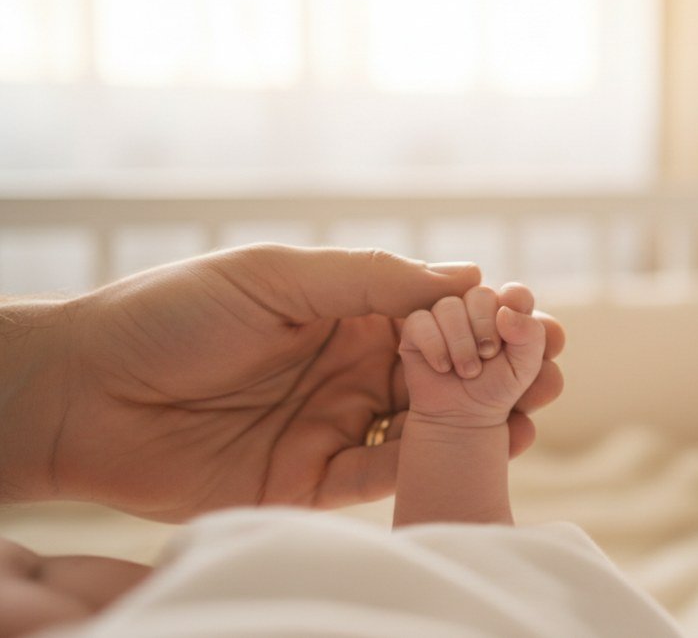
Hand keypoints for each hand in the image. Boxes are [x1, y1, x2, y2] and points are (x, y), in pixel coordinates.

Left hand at [0, 245, 564, 521]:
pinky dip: (433, 465)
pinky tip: (481, 451)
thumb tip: (465, 275)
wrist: (83, 396)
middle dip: (501, 368)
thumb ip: (371, 280)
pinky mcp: (312, 481)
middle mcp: (348, 368)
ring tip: (535, 412)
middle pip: (443, 372)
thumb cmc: (171, 315)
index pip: (433, 315)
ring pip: (426, 426)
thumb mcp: (275, 277)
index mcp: (342, 312)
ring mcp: (334, 425)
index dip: (487, 316)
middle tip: (555, 368)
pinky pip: (384, 476)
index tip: (537, 316)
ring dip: (482, 419)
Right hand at [400, 284, 545, 427]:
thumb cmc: (495, 390)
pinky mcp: (417, 329)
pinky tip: (442, 367)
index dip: (514, 307)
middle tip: (486, 358)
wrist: (461, 416)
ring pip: (448, 306)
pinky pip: (420, 321)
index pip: (514, 293)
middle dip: (484, 329)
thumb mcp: (524, 367)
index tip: (508, 337)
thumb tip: (505, 311)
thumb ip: (530, 336)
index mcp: (505, 312)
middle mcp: (474, 308)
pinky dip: (433, 346)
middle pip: (480, 295)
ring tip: (467, 371)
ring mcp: (444, 316)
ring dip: (460, 343)